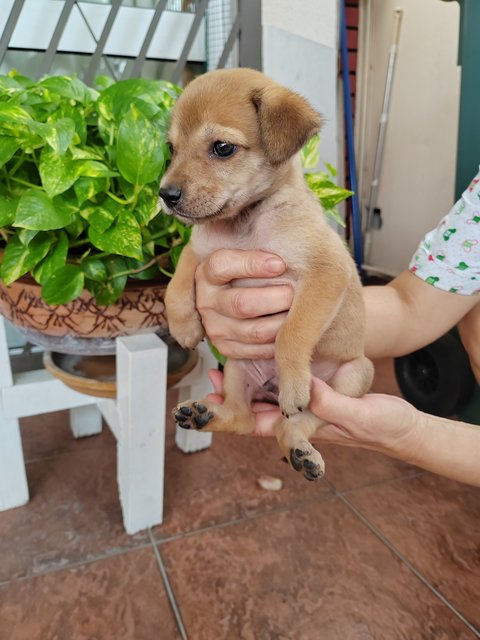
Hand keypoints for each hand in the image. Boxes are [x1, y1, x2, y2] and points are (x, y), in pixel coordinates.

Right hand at [195, 249, 293, 358]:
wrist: (286, 287)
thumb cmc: (279, 262)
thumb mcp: (268, 244)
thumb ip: (260, 235)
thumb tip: (262, 260)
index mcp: (210, 268)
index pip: (221, 265)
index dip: (251, 265)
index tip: (280, 263)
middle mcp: (206, 297)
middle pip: (241, 303)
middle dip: (276, 299)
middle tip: (295, 291)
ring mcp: (214, 325)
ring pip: (254, 330)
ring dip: (283, 322)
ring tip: (298, 308)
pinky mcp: (225, 347)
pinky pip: (255, 351)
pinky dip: (279, 343)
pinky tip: (289, 327)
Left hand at [207, 369, 422, 455]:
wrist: (403, 425)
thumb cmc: (385, 426)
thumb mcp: (358, 415)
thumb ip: (330, 406)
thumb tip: (302, 393)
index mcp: (302, 428)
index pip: (257, 425)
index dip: (229, 417)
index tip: (206, 406)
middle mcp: (296, 417)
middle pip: (251, 413)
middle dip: (225, 404)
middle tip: (204, 387)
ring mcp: (303, 404)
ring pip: (262, 396)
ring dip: (240, 387)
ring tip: (220, 370)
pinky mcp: (313, 390)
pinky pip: (281, 380)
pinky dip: (263, 370)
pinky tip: (254, 353)